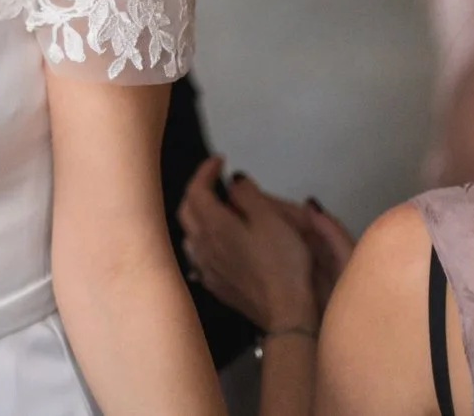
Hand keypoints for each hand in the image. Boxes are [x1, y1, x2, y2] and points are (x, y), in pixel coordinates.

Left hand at [177, 157, 352, 332]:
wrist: (286, 312)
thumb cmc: (282, 264)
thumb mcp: (270, 218)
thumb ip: (247, 194)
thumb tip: (233, 182)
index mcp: (214, 225)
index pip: (197, 189)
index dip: (205, 170)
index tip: (218, 160)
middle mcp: (203, 246)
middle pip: (187, 211)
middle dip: (197, 190)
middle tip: (213, 179)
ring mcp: (207, 269)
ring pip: (189, 235)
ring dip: (197, 217)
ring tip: (213, 209)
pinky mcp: (217, 286)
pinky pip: (199, 258)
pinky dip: (203, 242)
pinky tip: (216, 244)